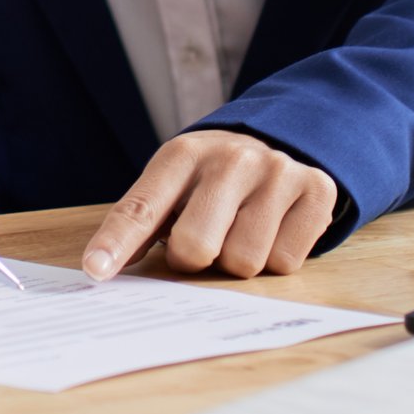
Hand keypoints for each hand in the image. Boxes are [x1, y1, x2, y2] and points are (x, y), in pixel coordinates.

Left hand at [80, 131, 337, 282]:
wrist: (283, 142)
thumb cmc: (214, 180)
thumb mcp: (176, 185)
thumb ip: (144, 222)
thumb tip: (103, 268)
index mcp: (182, 154)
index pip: (141, 207)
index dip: (117, 243)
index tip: (96, 271)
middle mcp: (230, 156)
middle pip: (196, 247)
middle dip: (194, 260)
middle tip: (203, 242)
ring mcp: (276, 170)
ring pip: (244, 262)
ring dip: (237, 263)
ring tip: (241, 231)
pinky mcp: (316, 189)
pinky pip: (286, 263)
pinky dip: (276, 259)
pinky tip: (275, 229)